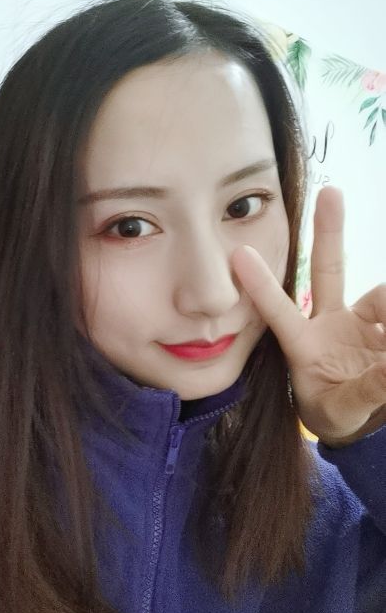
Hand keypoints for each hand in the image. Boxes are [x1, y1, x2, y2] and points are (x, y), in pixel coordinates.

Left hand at [231, 186, 385, 447]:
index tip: (239, 254)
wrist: (361, 421)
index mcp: (303, 345)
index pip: (279, 311)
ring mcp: (357, 321)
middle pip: (327, 269)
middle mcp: (328, 323)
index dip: (260, 285)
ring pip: (380, 295)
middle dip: (327, 231)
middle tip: (329, 191)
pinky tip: (384, 343)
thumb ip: (369, 390)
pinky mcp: (381, 324)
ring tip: (379, 353)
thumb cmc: (336, 413)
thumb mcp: (344, 409)